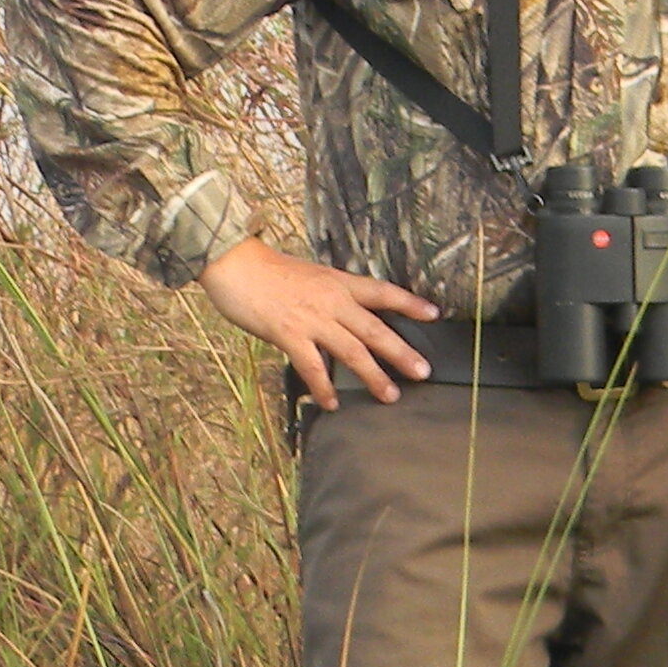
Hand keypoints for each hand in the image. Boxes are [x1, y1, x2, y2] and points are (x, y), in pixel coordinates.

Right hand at [200, 236, 438, 405]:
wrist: (233, 262)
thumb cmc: (266, 270)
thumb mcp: (310, 276)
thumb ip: (330, 295)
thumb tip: (344, 315)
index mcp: (339, 283)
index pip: (383, 291)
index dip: (410, 303)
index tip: (435, 314)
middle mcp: (332, 301)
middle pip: (376, 329)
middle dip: (402, 352)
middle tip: (424, 372)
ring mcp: (312, 318)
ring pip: (352, 351)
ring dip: (373, 376)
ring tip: (391, 396)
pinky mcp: (288, 333)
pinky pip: (312, 366)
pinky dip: (324, 387)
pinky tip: (333, 403)